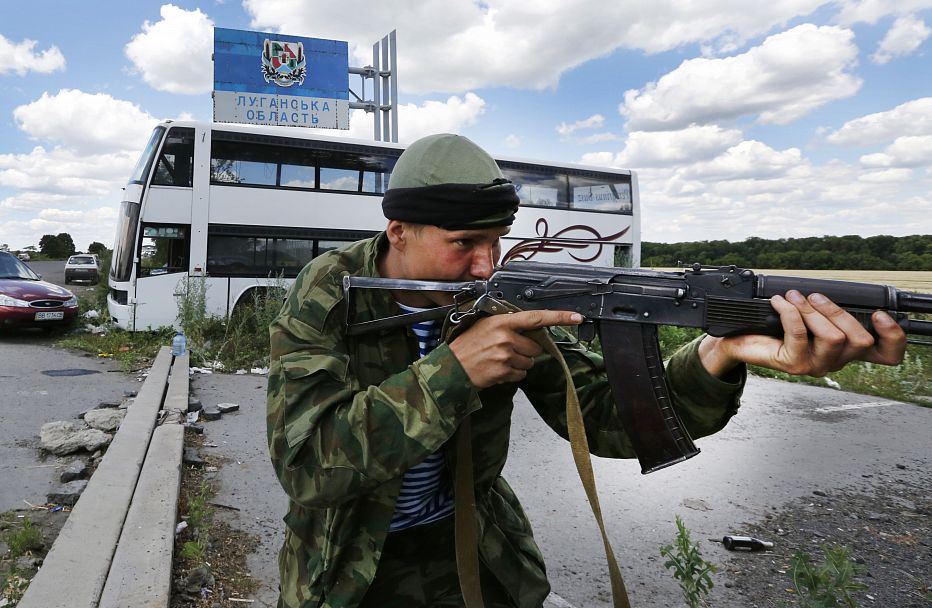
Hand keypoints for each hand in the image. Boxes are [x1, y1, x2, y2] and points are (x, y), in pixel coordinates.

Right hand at [449, 310, 582, 388]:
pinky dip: (513, 374)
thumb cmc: (466, 346)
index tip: (576, 317)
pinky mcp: (505, 372)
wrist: (451, 368)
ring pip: (530, 362)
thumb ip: (506, 324)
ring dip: (519, 363)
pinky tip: (498, 369)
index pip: (536, 317)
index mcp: (501, 322)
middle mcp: (505, 337)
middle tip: (507, 349)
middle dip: (527, 350)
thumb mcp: (484, 325)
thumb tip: (530, 329)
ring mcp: (506, 356)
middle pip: (536, 346)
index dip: (559, 317)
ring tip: (499, 360)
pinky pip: (521, 374)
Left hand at [699, 290, 906, 377]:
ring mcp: (816, 365)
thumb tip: (833, 290)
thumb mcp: (807, 314)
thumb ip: (826, 308)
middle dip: (838, 311)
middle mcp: (836, 360)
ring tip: (794, 297)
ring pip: (833, 338)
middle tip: (815, 296)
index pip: (886, 354)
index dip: (892, 337)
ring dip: (813, 311)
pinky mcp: (794, 364)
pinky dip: (790, 312)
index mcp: (846, 349)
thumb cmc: (774, 326)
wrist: (740, 341)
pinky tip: (779, 302)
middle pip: (860, 340)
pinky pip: (800, 335)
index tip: (881, 313)